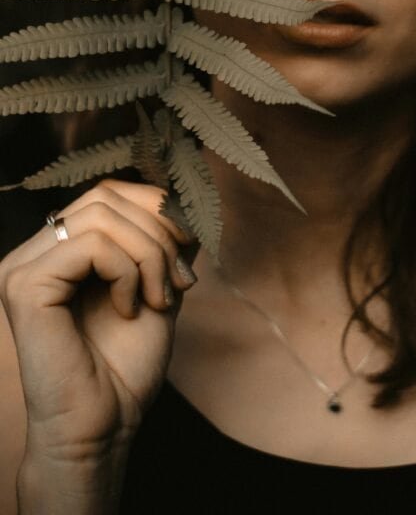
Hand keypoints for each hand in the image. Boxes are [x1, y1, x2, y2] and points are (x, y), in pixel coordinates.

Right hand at [0, 179, 196, 462]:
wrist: (104, 427)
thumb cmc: (126, 365)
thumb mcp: (158, 284)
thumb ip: (164, 241)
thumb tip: (187, 197)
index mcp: (60, 248)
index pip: (108, 192)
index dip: (155, 207)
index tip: (188, 246)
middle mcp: (34, 251)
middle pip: (106, 196)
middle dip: (158, 231)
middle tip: (180, 280)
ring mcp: (24, 266)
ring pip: (101, 215)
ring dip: (149, 253)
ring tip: (159, 297)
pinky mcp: (25, 285)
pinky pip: (92, 245)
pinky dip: (126, 270)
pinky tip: (130, 308)